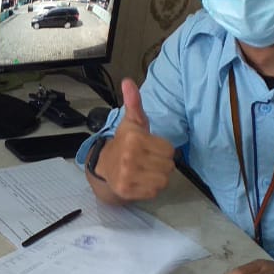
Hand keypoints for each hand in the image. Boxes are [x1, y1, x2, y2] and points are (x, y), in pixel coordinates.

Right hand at [92, 78, 175, 201]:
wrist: (103, 166)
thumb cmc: (124, 143)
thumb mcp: (131, 122)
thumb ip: (134, 102)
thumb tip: (128, 81)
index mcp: (134, 139)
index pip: (170, 150)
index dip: (162, 149)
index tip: (150, 148)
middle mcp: (129, 157)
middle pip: (169, 166)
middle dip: (161, 164)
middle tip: (147, 160)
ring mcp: (128, 175)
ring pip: (163, 180)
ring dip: (157, 177)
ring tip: (145, 171)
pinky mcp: (127, 190)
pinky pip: (154, 192)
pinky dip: (150, 188)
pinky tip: (140, 181)